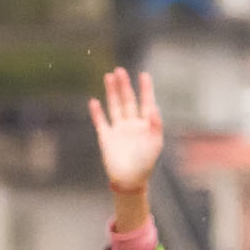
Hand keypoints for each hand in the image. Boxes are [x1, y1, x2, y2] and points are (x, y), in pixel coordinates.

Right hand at [89, 69, 166, 196]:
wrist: (130, 179)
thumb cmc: (146, 162)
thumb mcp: (155, 142)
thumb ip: (155, 124)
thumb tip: (155, 107)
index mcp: (146, 124)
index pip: (146, 102)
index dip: (145, 89)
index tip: (144, 74)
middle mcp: (132, 124)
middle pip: (128, 100)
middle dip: (124, 86)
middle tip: (119, 70)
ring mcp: (119, 129)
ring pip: (115, 106)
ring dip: (112, 93)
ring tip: (108, 77)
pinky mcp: (106, 137)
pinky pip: (101, 122)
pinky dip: (97, 112)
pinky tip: (93, 101)